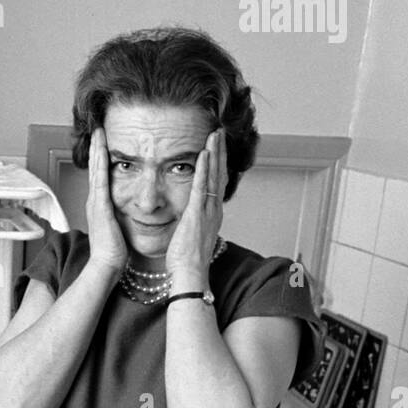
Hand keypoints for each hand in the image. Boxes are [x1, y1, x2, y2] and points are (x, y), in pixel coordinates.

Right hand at [85, 127, 126, 272]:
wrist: (107, 266)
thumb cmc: (114, 254)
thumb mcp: (118, 230)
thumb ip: (121, 219)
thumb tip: (130, 214)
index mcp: (100, 207)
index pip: (101, 177)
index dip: (101, 159)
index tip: (104, 144)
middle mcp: (95, 202)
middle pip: (95, 169)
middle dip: (97, 148)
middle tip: (98, 129)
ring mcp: (95, 203)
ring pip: (96, 169)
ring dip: (97, 149)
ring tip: (98, 132)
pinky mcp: (100, 206)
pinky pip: (100, 178)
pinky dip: (100, 161)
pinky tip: (102, 148)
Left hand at [165, 127, 226, 279]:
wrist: (190, 275)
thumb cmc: (187, 261)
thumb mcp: (192, 237)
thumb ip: (192, 223)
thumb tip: (188, 219)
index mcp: (211, 214)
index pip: (217, 183)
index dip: (218, 164)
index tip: (216, 147)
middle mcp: (213, 210)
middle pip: (219, 174)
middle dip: (219, 152)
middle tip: (219, 132)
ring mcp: (207, 212)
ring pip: (213, 176)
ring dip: (214, 153)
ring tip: (214, 134)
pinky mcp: (196, 215)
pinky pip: (201, 188)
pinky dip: (203, 170)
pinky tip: (204, 154)